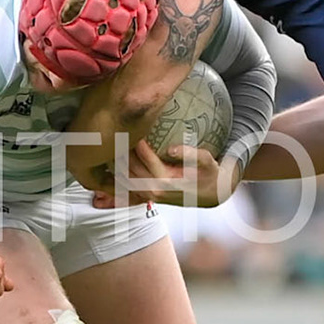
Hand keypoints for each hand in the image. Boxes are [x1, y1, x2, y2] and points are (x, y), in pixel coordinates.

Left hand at [98, 139, 238, 209]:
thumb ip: (190, 154)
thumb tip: (171, 149)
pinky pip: (125, 184)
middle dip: (121, 149)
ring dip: (116, 161)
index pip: (144, 157)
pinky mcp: (146, 197)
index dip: (135, 140)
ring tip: (111, 142)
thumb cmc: (209, 175)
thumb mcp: (207, 162)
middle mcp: (153, 189)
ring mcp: (148, 195)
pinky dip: (118, 172)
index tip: (130, 126)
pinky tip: (114, 158)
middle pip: (128, 167)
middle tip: (116, 131)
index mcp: (166, 180)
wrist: (212, 195)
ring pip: (122, 177)